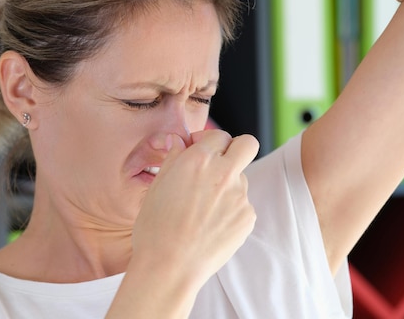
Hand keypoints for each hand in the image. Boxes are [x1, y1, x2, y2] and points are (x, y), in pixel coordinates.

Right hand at [131, 129, 259, 288]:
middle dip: (236, 148)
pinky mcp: (247, 217)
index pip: (218, 135)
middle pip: (247, 144)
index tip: (200, 151)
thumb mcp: (157, 186)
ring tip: (203, 209)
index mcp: (199, 160)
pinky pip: (242, 205)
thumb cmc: (156, 228)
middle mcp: (224, 173)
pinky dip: (230, 210)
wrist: (170, 267)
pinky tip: (211, 225)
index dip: (209, 142)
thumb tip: (180, 141)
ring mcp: (239, 196)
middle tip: (220, 163)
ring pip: (241, 179)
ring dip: (228, 185)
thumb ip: (174, 158)